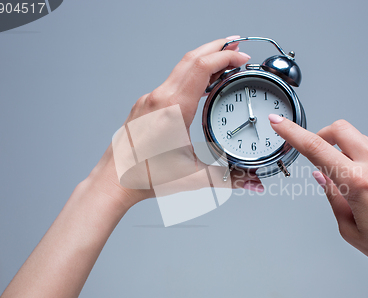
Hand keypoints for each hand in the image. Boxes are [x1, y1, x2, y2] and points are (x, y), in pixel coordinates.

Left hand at [89, 37, 262, 209]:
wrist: (113, 182)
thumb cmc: (145, 178)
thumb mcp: (194, 177)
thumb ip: (229, 178)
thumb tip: (253, 183)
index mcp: (173, 109)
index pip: (202, 67)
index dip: (225, 56)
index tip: (242, 57)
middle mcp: (159, 98)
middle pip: (191, 58)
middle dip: (216, 47)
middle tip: (236, 45)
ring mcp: (149, 100)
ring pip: (179, 67)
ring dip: (203, 59)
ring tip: (222, 62)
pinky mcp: (144, 106)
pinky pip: (170, 81)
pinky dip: (190, 75)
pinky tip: (200, 86)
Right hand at [269, 115, 367, 297]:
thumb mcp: (349, 229)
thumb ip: (332, 196)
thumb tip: (322, 176)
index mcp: (357, 182)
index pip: (316, 149)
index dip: (293, 133)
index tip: (280, 124)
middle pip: (341, 129)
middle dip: (323, 135)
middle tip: (320, 153)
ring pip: (362, 141)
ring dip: (348, 152)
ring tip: (354, 183)